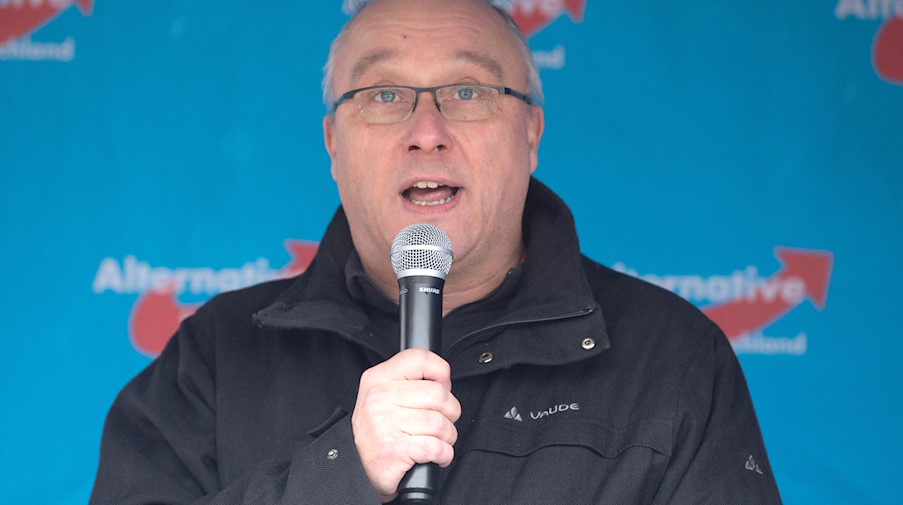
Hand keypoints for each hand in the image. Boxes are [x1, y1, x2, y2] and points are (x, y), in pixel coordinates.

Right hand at [352, 348, 460, 502]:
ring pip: (441, 423)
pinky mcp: (395, 450)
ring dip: (448, 436)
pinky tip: (435, 455)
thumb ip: (410, 382)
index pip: (419, 359)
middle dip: (450, 412)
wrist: (357, 466)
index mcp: (378, 378)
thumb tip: (445, 381)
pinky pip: (437, 447)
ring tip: (436, 440)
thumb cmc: (378, 431)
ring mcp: (386, 423)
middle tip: (440, 421)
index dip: (440, 371)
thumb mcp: (385, 395)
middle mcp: (380, 398)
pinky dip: (444, 454)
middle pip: (439, 394)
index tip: (443, 385)